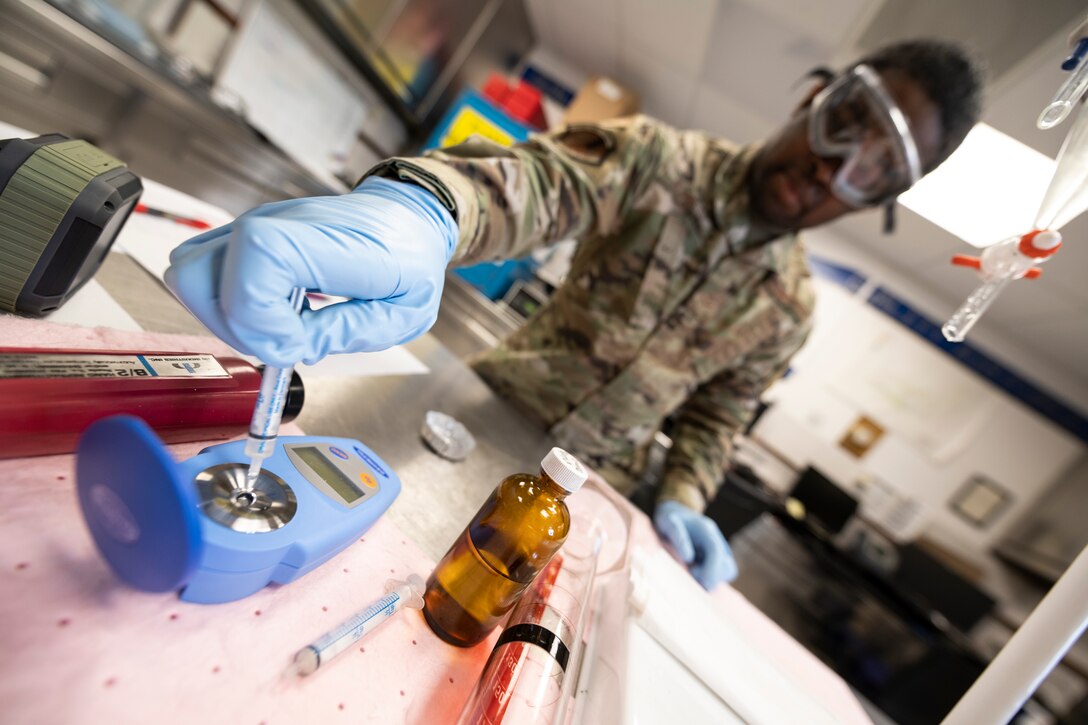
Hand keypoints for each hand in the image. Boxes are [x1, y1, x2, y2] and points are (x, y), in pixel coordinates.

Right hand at [164, 177, 456, 366]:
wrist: (407, 217)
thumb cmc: (410, 259)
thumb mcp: (407, 311)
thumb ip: (352, 331)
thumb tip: (297, 346)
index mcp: (330, 239)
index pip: (257, 254)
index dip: (259, 312)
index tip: (295, 342)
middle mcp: (280, 223)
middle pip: (197, 271)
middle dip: (233, 327)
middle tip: (286, 343)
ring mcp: (257, 225)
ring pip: (189, 274)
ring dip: (226, 317)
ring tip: (281, 328)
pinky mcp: (246, 234)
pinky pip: (202, 271)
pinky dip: (225, 303)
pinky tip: (272, 312)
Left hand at [654, 500, 737, 589]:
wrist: (676, 513)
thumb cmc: (669, 519)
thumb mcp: (667, 522)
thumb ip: (677, 536)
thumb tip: (688, 557)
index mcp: (705, 529)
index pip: (716, 550)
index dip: (711, 569)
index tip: (701, 581)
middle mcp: (716, 539)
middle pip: (727, 565)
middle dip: (711, 577)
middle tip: (692, 574)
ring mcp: (719, 549)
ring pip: (727, 571)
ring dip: (712, 579)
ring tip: (693, 573)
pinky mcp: (717, 558)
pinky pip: (722, 574)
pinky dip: (711, 578)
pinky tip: (697, 573)